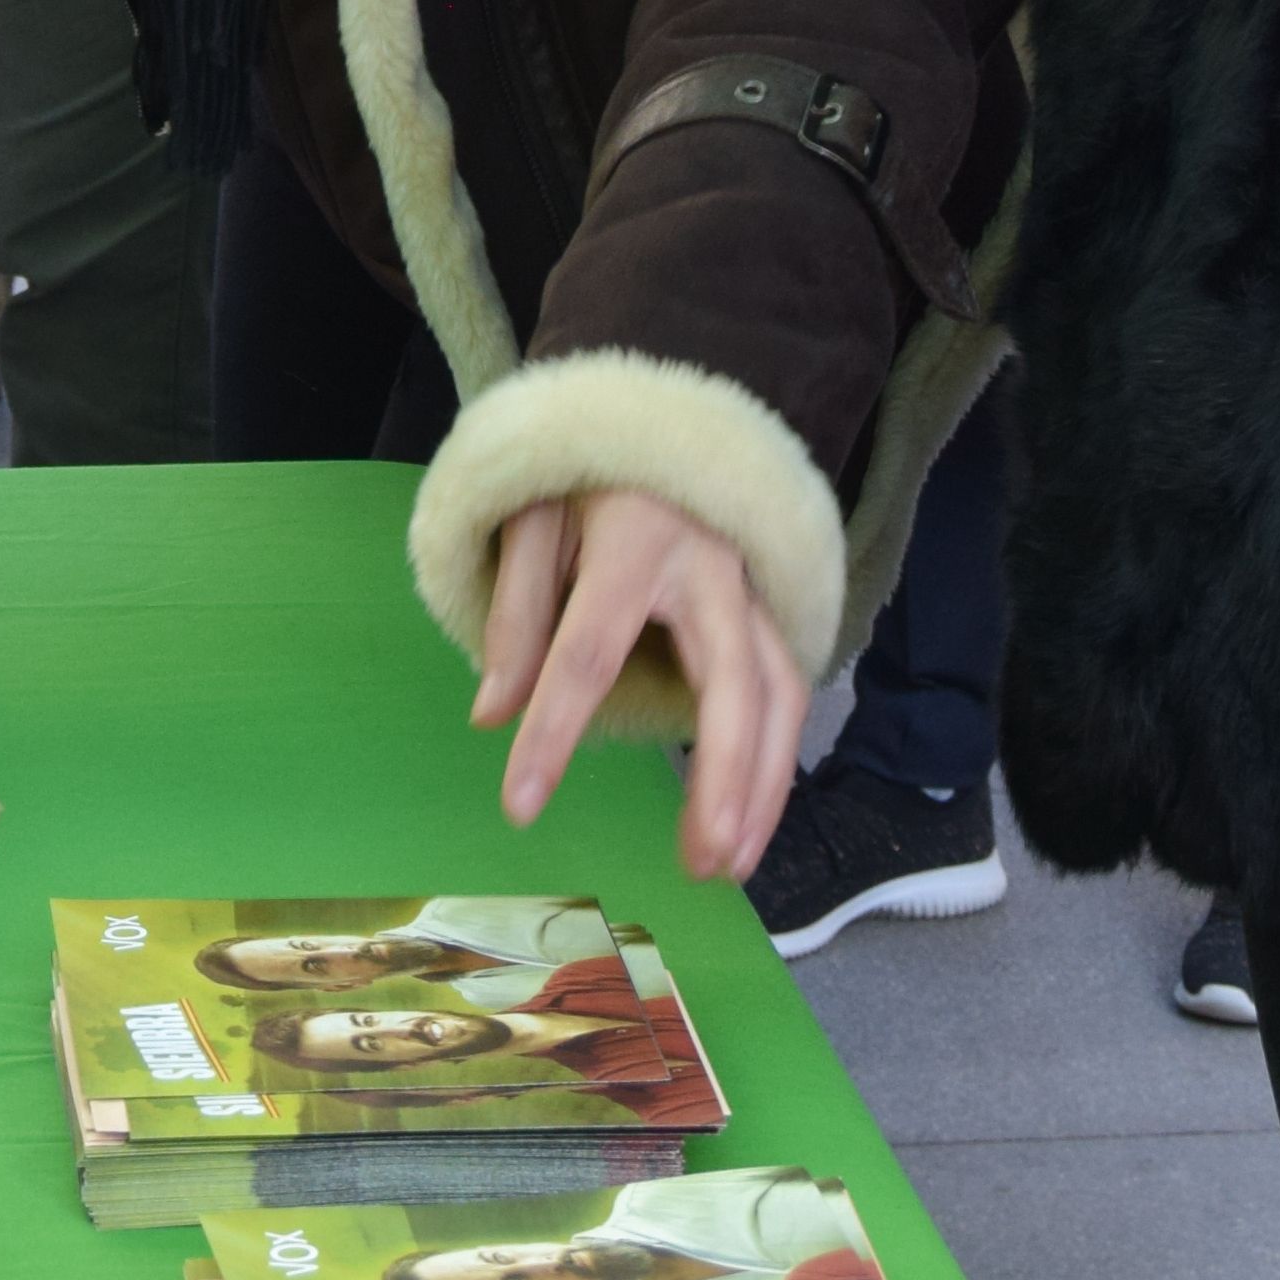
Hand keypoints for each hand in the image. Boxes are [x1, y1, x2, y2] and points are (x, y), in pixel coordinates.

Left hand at [472, 487, 806, 885]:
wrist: (658, 417)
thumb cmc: (585, 473)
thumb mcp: (530, 519)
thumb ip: (514, 611)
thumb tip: (490, 714)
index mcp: (633, 536)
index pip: (587, 648)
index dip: (553, 732)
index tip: (520, 806)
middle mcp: (710, 564)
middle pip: (730, 680)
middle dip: (721, 776)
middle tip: (698, 862)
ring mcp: (752, 585)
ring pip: (782, 692)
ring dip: (766, 784)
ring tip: (731, 861)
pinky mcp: (770, 606)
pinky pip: (788, 688)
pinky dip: (776, 758)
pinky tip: (753, 815)